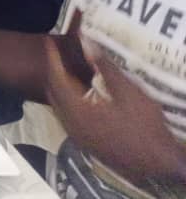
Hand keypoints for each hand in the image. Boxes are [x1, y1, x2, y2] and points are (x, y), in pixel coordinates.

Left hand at [46, 33, 185, 187]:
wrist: (156, 162)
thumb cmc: (144, 125)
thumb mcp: (127, 92)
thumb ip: (104, 68)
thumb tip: (86, 44)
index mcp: (77, 110)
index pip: (56, 78)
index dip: (52, 58)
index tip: (48, 42)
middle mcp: (70, 123)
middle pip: (53, 92)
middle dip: (53, 71)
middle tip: (57, 54)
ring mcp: (76, 135)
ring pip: (59, 105)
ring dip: (60, 86)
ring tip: (66, 68)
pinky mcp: (84, 141)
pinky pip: (67, 116)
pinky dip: (68, 100)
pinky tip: (79, 92)